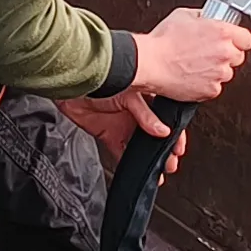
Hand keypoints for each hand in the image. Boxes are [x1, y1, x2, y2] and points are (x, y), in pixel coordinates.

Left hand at [59, 90, 184, 178]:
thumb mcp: (129, 95)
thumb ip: (146, 115)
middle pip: (155, 136)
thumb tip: (162, 131)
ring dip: (149, 158)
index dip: (174, 133)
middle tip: (170, 163)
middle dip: (164, 150)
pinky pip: (121, 152)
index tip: (178, 148)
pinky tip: (136, 170)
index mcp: (147, 98)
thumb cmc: (100, 79)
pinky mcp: (109, 135)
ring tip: (158, 171)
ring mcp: (123, 125)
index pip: (167, 118)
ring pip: (140, 146)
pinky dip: (128, 162)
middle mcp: (137, 113)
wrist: (72, 87)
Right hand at [134, 8, 250, 102]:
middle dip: (226, 55)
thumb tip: (206, 17)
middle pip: (238, 57)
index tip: (233, 41)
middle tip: (208, 53)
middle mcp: (224, 53)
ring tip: (196, 65)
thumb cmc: (162, 41)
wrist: (149, 64)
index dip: (238, 40)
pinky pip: (214, 87)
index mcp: (222, 32)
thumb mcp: (183, 15)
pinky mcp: (210, 90)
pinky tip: (192, 75)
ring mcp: (219, 73)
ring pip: (226, 73)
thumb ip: (202, 16)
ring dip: (215, 70)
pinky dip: (205, 84)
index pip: (246, 39)